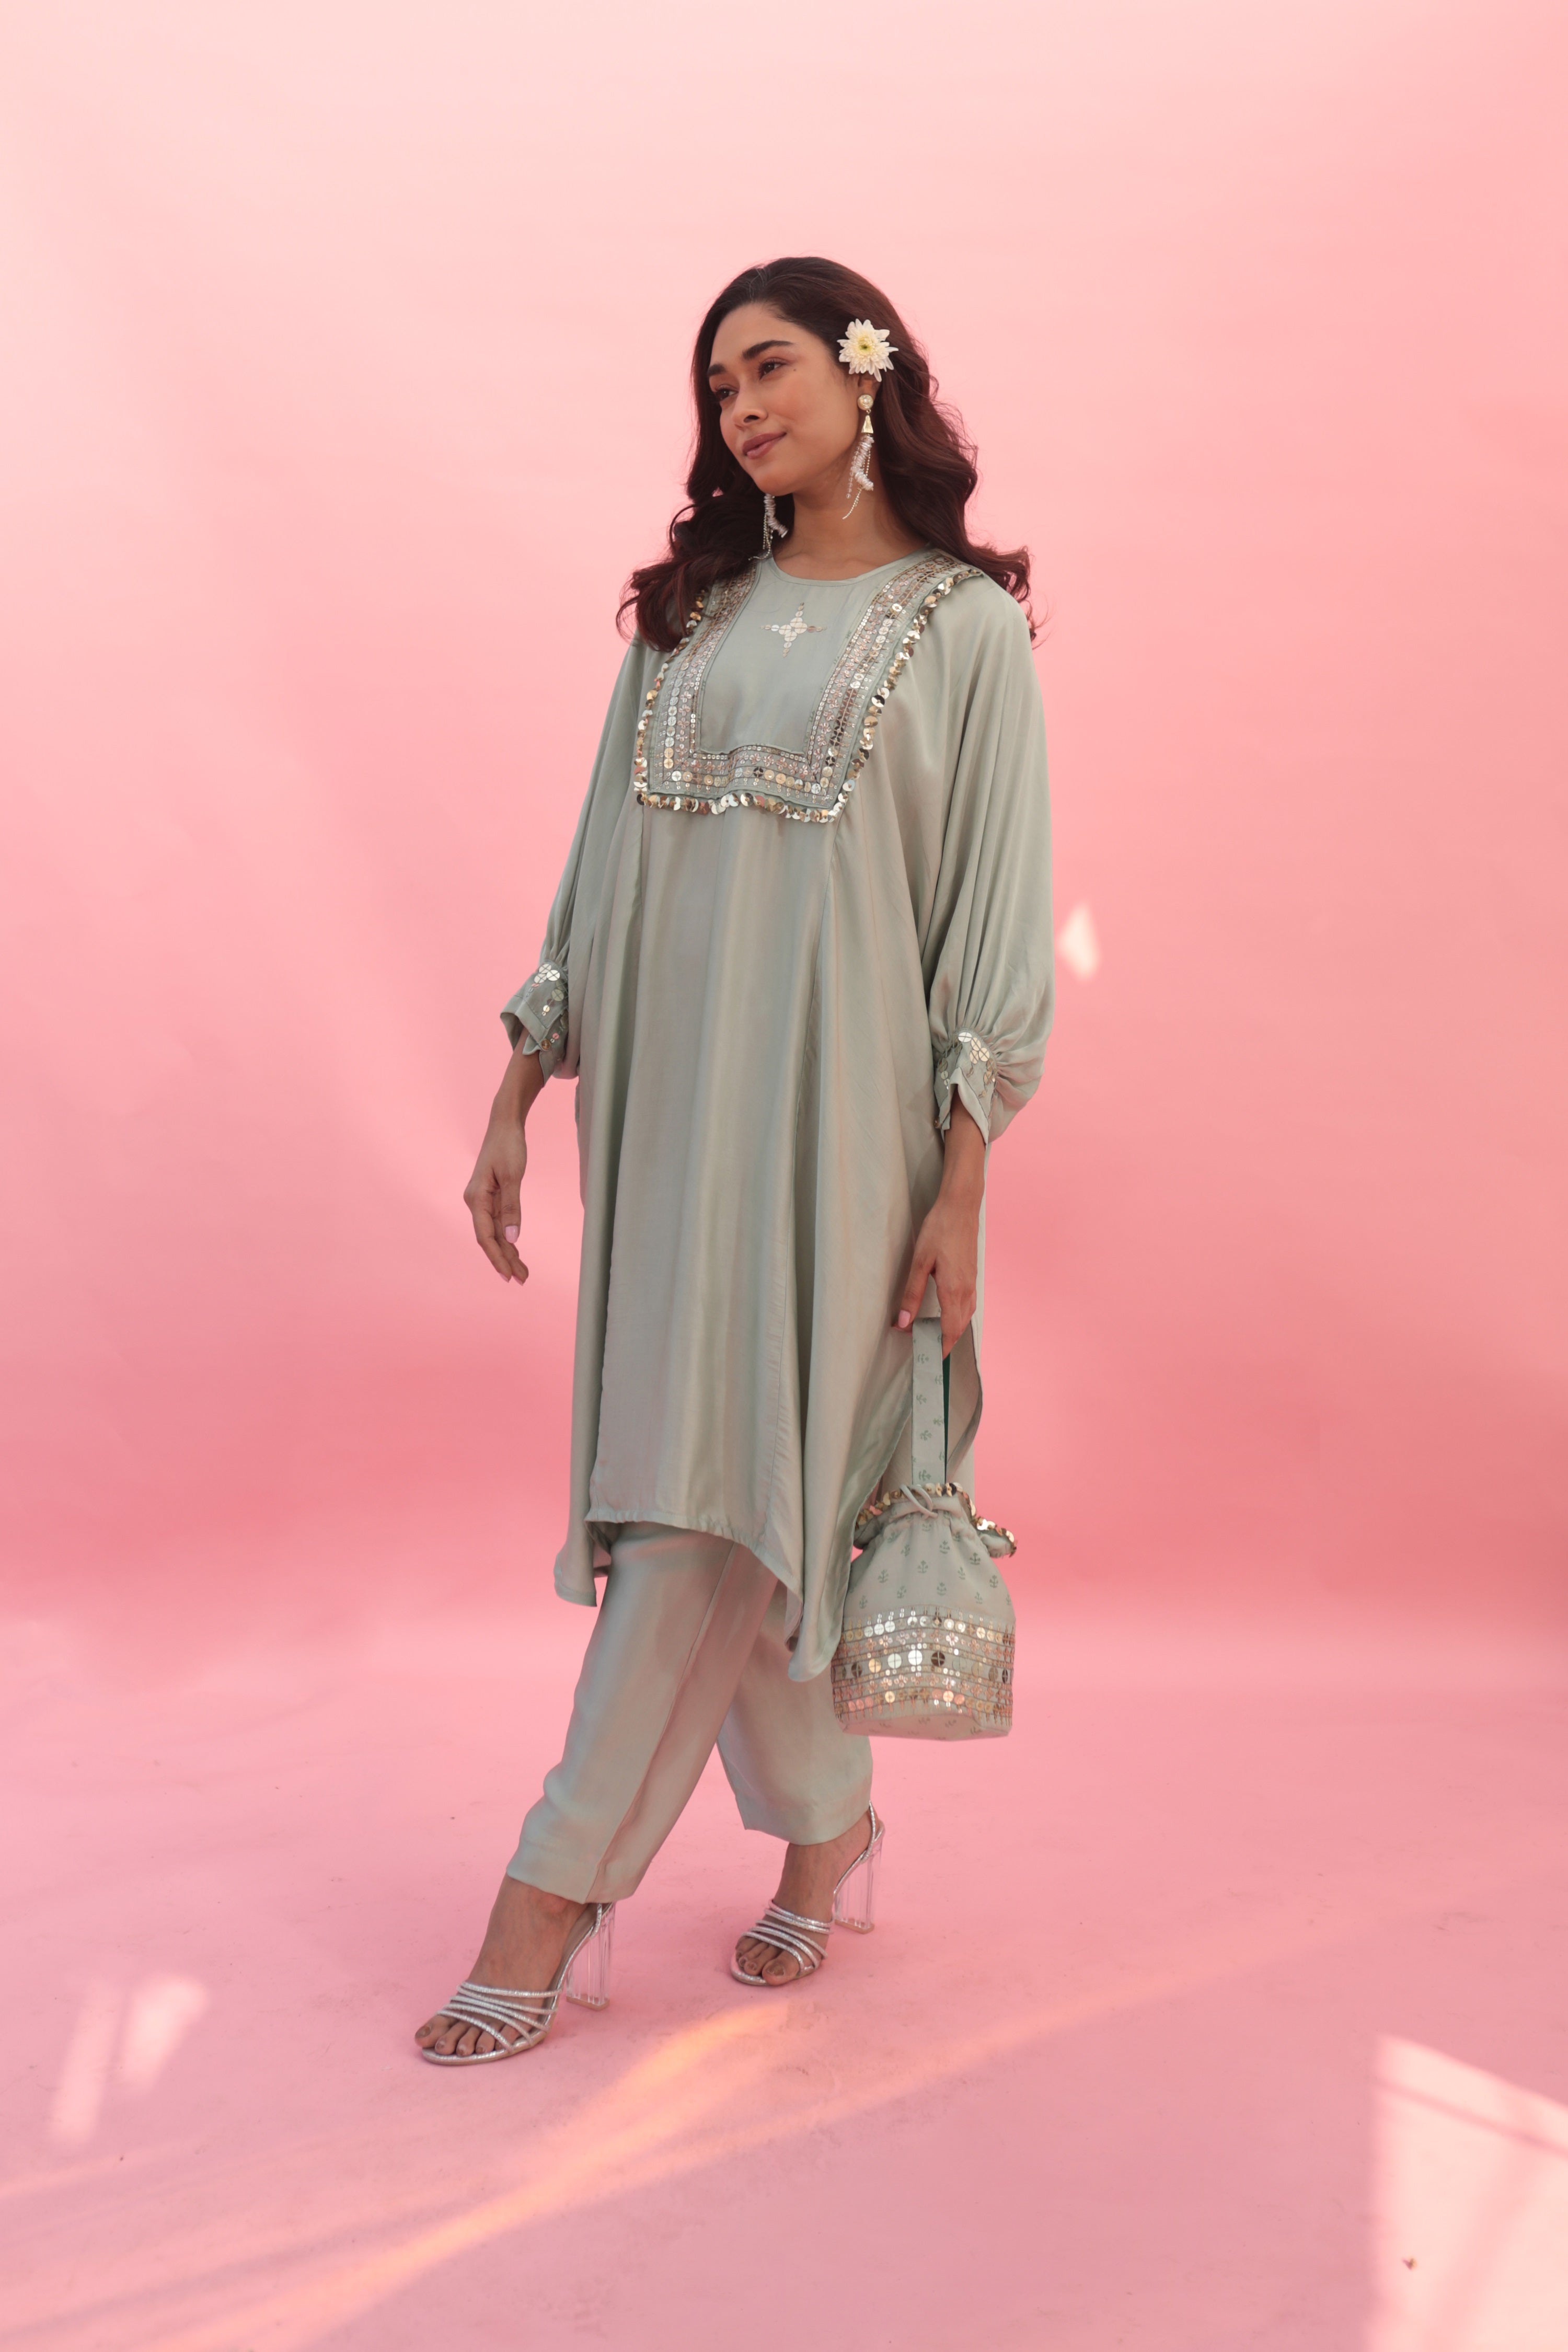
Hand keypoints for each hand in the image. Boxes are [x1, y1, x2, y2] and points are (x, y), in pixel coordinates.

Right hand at [464, 1041, 546, 1283]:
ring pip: (494, 1233)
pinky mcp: (491, 1197)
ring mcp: (482, 1200)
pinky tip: (515, 1251)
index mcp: (476, 1198)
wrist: (504, 1123)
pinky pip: (497, 1223)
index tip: (508, 1275)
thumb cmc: (508, 1145)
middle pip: (489, 1239)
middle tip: (521, 1279)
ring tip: (522, 1272)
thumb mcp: (513, 1176)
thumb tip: (511, 1238)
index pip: (485, 1236)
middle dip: (504, 1260)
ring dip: (507, 1253)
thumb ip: (511, 1207)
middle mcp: (475, 1201)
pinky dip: (507, 1238)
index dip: (497, 1257)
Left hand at [895, 1099, 984, 1356]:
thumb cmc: (939, 1229)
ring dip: (952, 1331)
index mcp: (953, 1290)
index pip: (948, 1330)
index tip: (928, 1360)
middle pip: (958, 1328)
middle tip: (927, 1354)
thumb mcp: (919, 1261)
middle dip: (945, 1343)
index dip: (938, 1347)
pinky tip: (947, 1315)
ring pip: (965, 1317)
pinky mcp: (972, 1275)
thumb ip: (912, 1294)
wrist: (961, 1206)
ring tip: (934, 1338)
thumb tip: (904, 1323)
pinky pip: (967, 1305)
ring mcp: (972, 1283)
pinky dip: (958, 1317)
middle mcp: (966, 1291)